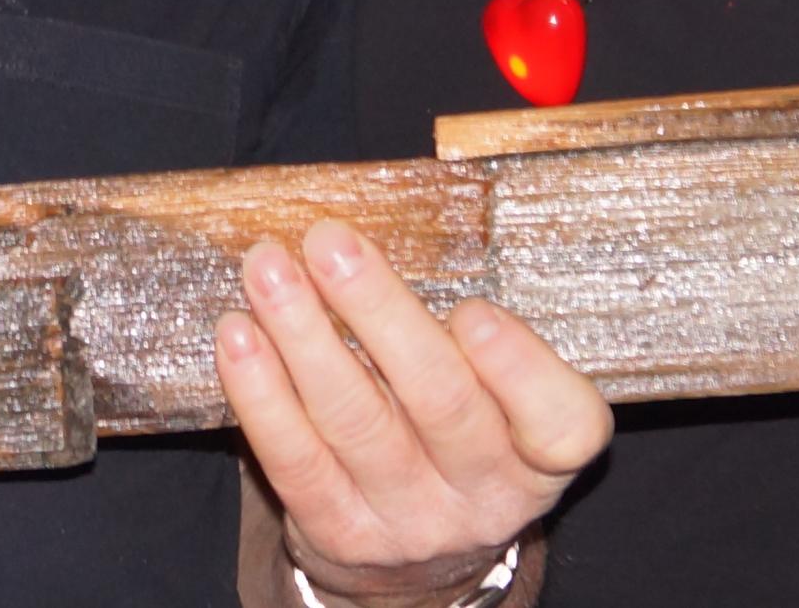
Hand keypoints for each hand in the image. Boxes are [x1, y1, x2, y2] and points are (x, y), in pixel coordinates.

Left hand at [218, 221, 608, 599]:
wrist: (416, 559)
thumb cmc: (455, 432)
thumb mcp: (495, 397)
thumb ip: (468, 335)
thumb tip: (378, 239)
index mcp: (540, 455)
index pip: (561, 425)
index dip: (520, 370)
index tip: (472, 311)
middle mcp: (484, 495)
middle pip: (440, 402)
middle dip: (379, 312)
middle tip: (329, 241)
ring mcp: (410, 521)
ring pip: (356, 423)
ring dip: (303, 335)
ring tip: (267, 269)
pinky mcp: (339, 534)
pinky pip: (295, 461)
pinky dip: (261, 393)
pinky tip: (237, 335)